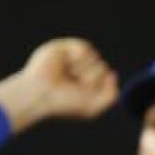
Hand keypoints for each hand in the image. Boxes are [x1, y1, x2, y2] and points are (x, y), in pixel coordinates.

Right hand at [0, 38, 118, 128]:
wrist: (42, 93)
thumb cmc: (64, 103)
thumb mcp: (93, 107)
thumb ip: (111, 95)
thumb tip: (113, 74)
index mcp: (85, 84)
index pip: (107, 78)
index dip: (100, 86)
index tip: (85, 92)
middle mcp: (79, 70)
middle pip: (102, 67)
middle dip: (93, 78)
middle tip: (75, 83)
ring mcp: (70, 58)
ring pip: (95, 56)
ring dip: (85, 69)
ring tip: (70, 74)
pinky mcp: (63, 47)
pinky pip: (85, 47)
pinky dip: (80, 57)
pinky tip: (70, 64)